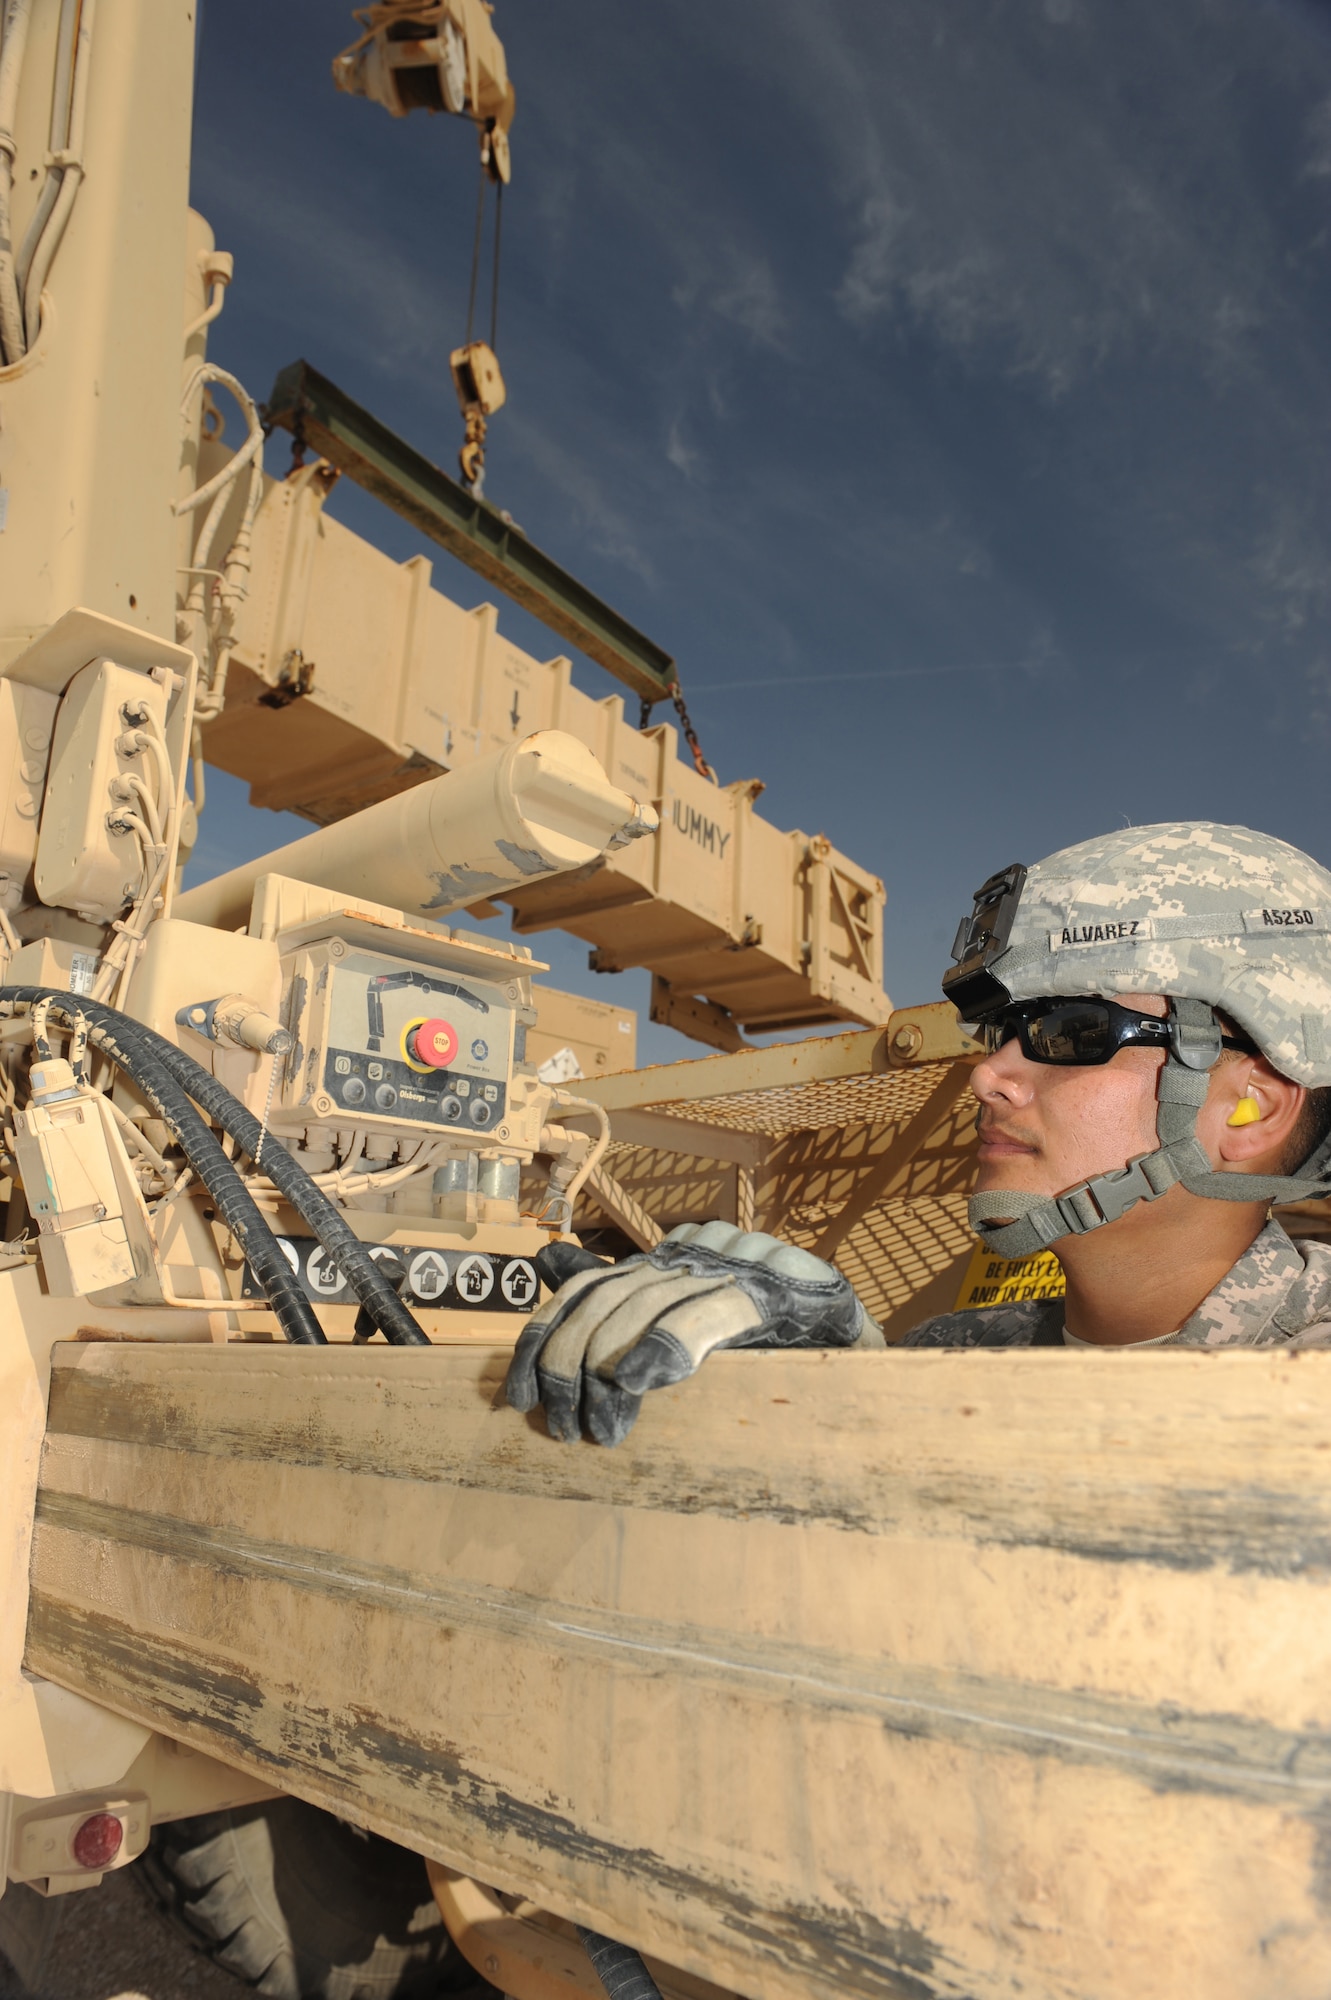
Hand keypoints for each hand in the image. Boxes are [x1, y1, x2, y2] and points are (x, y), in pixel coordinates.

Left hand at [505, 1221, 882, 1446]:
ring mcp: (740, 1264)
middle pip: (607, 1297)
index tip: (517, 1395)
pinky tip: (636, 1381)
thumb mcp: (692, 1320)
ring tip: (594, 1425)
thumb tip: (550, 1265)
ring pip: (647, 1302)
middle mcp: (699, 1252)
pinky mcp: (780, 1291)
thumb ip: (625, 1295)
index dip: (545, 1336)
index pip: (588, 1287)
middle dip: (569, 1362)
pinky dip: (666, 1344)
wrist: (864, 1336)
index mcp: (674, 1259)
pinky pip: (710, 1313)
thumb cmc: (775, 1339)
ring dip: (606, 1367)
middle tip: (560, 1427)